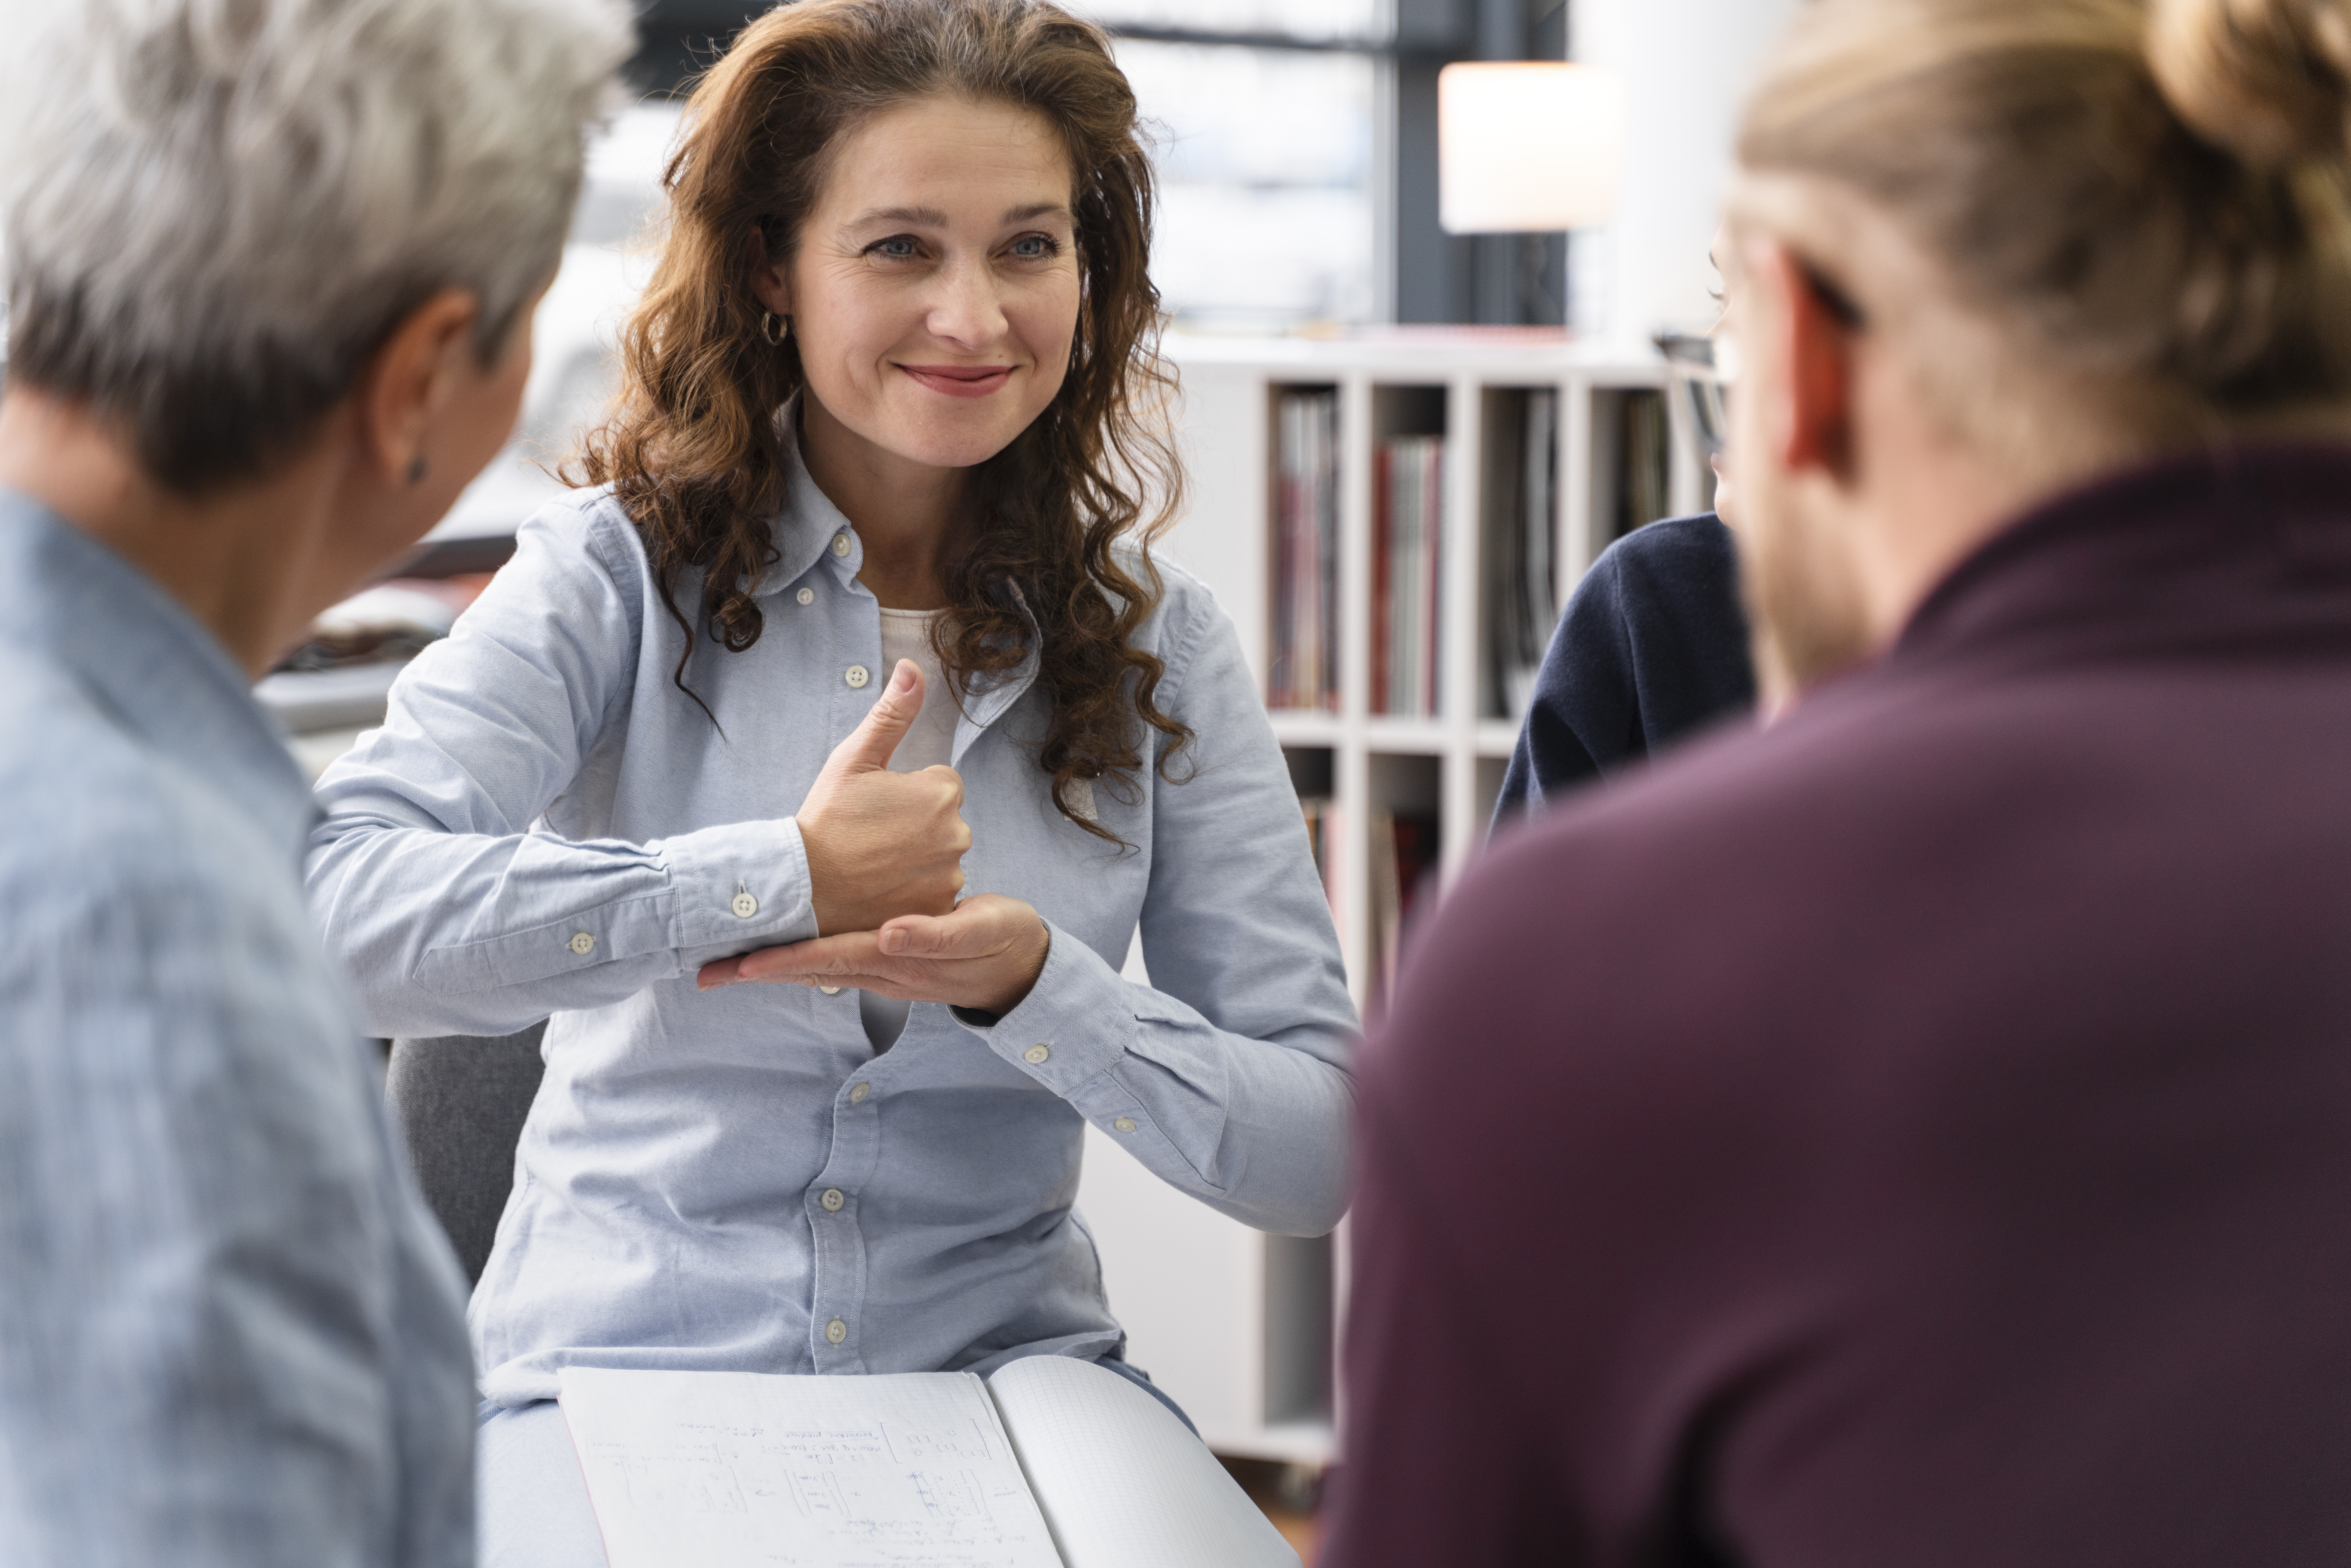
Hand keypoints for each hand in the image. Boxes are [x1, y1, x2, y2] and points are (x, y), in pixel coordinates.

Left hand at [697, 894, 1050, 1015]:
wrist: (1023, 967)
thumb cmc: (1002, 941)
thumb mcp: (980, 931)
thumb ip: (937, 934)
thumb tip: (889, 933)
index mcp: (897, 957)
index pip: (828, 957)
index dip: (783, 961)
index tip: (740, 965)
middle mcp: (880, 969)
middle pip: (808, 969)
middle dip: (758, 972)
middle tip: (706, 973)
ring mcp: (881, 969)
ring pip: (816, 966)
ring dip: (773, 966)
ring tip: (728, 963)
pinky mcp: (887, 960)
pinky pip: (833, 960)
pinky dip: (802, 956)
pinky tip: (783, 947)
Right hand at [796, 659, 968, 934]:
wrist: (804, 885)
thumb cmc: (826, 818)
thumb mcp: (854, 758)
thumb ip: (892, 714)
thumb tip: (913, 668)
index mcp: (941, 792)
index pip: (939, 784)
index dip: (905, 794)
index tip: (875, 808)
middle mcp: (957, 834)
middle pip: (943, 822)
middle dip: (914, 826)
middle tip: (870, 836)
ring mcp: (950, 875)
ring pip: (939, 857)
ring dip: (915, 858)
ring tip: (872, 862)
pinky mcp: (938, 909)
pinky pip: (935, 892)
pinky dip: (914, 890)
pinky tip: (883, 888)